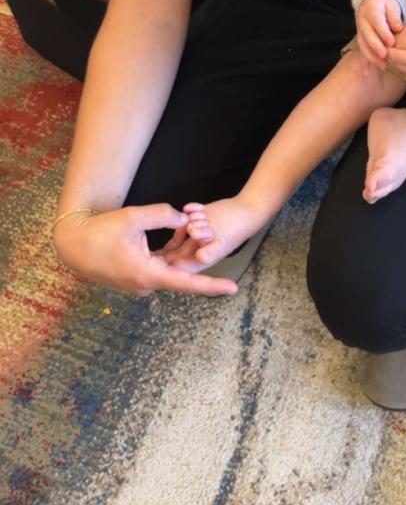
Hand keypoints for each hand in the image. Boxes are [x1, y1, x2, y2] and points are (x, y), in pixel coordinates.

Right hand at [52, 205, 237, 296]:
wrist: (73, 244)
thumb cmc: (100, 231)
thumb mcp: (133, 217)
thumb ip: (162, 215)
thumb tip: (185, 219)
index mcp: (148, 274)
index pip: (187, 282)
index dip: (212, 285)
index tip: (233, 288)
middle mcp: (146, 283)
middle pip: (180, 269)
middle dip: (196, 251)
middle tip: (207, 230)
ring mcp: (140, 282)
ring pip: (170, 266)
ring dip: (182, 250)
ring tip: (192, 227)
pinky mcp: (134, 275)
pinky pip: (159, 265)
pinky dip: (169, 252)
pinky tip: (179, 234)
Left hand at [161, 197, 263, 272]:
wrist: (246, 211)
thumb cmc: (236, 232)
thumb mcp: (222, 245)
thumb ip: (210, 252)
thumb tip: (200, 257)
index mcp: (200, 255)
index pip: (181, 259)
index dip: (177, 252)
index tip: (189, 238)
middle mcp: (196, 243)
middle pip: (182, 236)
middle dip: (193, 228)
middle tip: (208, 227)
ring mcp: (197, 227)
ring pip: (184, 222)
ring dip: (194, 217)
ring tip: (208, 218)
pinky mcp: (199, 215)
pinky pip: (188, 211)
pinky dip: (192, 208)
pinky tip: (202, 209)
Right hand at [356, 0, 403, 68]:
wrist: (372, 0)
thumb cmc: (385, 4)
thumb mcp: (391, 5)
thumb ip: (394, 17)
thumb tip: (398, 28)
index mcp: (371, 11)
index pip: (376, 23)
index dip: (383, 33)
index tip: (392, 42)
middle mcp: (362, 21)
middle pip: (367, 36)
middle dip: (376, 47)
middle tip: (385, 56)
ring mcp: (359, 31)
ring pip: (363, 45)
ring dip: (371, 57)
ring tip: (382, 66)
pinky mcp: (360, 38)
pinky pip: (361, 51)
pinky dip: (363, 62)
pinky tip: (366, 73)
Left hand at [386, 22, 405, 76]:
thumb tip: (392, 34)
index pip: (396, 40)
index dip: (391, 37)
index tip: (392, 34)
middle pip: (392, 53)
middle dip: (389, 47)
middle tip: (391, 42)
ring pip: (394, 63)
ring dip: (392, 56)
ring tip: (397, 48)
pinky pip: (401, 69)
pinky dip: (398, 62)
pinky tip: (402, 56)